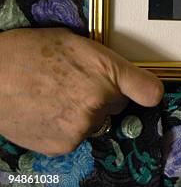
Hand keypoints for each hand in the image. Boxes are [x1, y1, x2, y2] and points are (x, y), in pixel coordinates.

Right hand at [0, 27, 163, 155]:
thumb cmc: (27, 53)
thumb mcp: (73, 42)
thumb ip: (101, 61)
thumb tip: (117, 75)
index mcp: (105, 71)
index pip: (147, 89)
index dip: (146, 90)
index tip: (145, 90)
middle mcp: (98, 101)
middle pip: (117, 103)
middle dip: (103, 93)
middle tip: (76, 81)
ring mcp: (82, 126)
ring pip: (95, 120)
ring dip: (83, 111)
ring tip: (54, 94)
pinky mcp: (65, 145)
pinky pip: (77, 135)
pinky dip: (66, 125)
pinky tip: (47, 109)